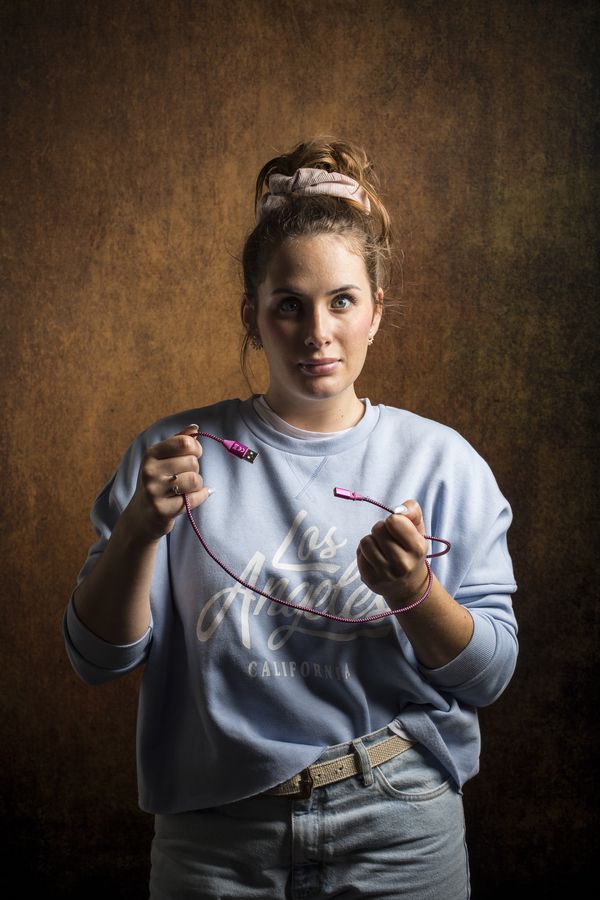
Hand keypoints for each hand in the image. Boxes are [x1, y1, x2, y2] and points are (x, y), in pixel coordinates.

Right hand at [124, 424, 210, 542]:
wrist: (140, 516)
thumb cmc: (157, 483)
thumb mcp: (162, 459)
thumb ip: (178, 441)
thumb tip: (195, 427)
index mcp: (151, 454)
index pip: (184, 442)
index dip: (196, 448)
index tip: (193, 454)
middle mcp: (149, 471)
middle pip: (193, 462)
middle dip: (195, 470)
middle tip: (183, 477)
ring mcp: (154, 491)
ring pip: (195, 480)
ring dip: (197, 485)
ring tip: (185, 489)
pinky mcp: (161, 510)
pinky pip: (194, 499)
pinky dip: (199, 498)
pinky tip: (188, 499)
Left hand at [357, 500, 429, 609]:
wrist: (409, 585)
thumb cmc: (411, 550)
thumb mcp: (418, 529)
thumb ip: (412, 511)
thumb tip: (399, 509)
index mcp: (417, 548)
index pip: (393, 521)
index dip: (392, 521)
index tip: (397, 530)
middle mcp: (403, 564)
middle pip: (377, 529)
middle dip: (380, 530)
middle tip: (388, 540)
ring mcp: (386, 574)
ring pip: (365, 542)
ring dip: (371, 541)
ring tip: (381, 549)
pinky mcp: (371, 580)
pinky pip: (359, 554)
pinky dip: (365, 553)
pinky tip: (375, 560)